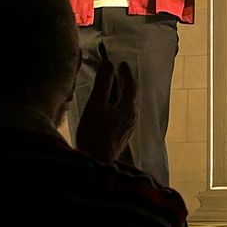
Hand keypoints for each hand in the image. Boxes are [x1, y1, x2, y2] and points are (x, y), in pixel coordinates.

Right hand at [75, 51, 138, 166]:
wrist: (96, 163)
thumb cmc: (94, 134)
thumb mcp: (96, 105)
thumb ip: (102, 84)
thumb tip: (108, 64)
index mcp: (128, 107)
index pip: (130, 85)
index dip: (126, 73)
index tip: (122, 63)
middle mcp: (132, 117)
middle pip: (132, 95)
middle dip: (126, 82)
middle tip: (119, 72)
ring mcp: (128, 128)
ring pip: (129, 105)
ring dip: (123, 94)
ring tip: (114, 87)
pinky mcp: (121, 136)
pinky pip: (124, 114)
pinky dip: (119, 105)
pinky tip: (111, 108)